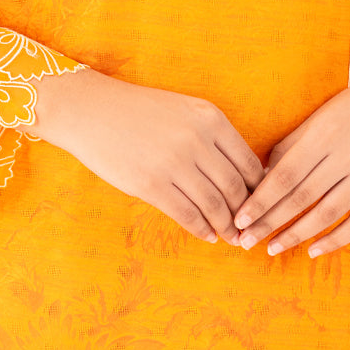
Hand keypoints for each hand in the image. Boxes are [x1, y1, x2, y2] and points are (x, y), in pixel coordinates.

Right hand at [29, 67, 265, 243]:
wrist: (90, 111)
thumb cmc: (139, 113)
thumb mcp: (185, 111)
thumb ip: (212, 137)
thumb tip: (241, 175)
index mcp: (211, 118)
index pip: (248, 162)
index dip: (258, 189)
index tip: (259, 204)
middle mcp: (197, 139)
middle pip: (234, 187)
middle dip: (245, 214)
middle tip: (249, 229)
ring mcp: (174, 162)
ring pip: (214, 205)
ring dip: (226, 227)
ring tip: (231, 238)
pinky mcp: (151, 184)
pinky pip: (187, 214)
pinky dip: (201, 229)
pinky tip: (207, 235)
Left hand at [232, 68, 349, 258]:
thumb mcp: (318, 118)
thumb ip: (289, 147)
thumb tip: (260, 180)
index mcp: (324, 136)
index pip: (284, 176)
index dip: (260, 201)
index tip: (239, 220)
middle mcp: (346, 157)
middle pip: (301, 198)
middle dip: (269, 222)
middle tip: (245, 241)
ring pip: (327, 213)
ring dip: (296, 235)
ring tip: (272, 248)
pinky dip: (335, 240)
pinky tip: (312, 250)